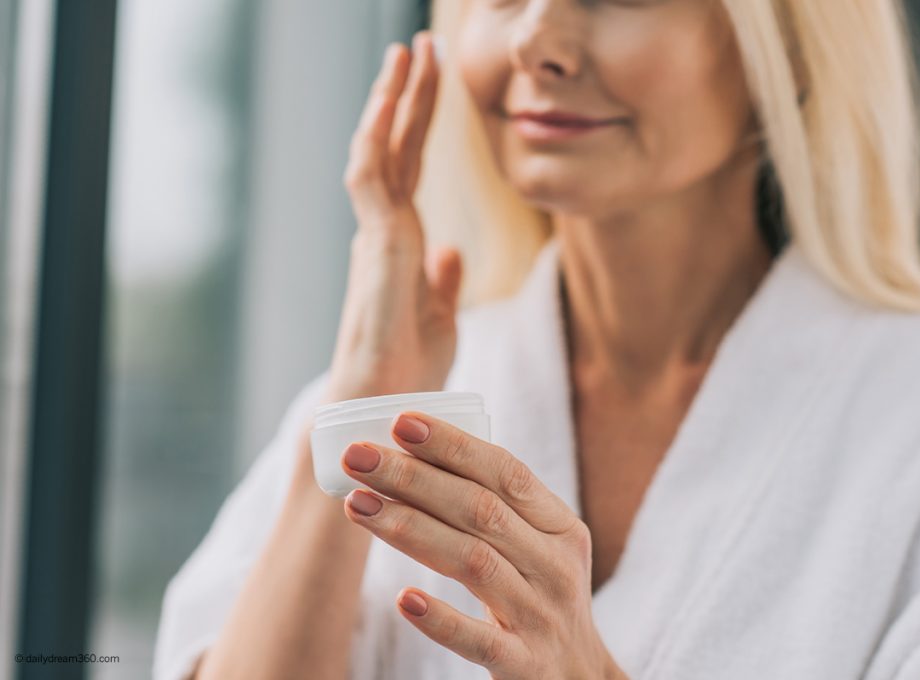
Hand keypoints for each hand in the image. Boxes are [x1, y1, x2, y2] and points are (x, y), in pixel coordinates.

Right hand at [328, 30, 459, 402]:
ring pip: (379, 150)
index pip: (409, 169)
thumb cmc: (408, 371)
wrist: (386, 405)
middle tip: (421, 46)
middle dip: (408, 96)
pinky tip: (391, 99)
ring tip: (408, 53)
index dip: (419, 124)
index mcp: (399, 244)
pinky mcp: (377, 245)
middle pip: (394, 148)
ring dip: (393, 101)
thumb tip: (451, 252)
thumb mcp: (439, 317)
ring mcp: (377, 235)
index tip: (431, 82)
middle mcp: (383, 231)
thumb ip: (442, 281)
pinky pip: (372, 176)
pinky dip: (379, 135)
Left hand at [338, 412, 628, 679]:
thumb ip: (499, 509)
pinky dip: (440, 616)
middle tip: (357, 457)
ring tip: (357, 504)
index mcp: (561, 528)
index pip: (507, 473)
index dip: (453, 445)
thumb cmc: (542, 599)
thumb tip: (414, 455)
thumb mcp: (540, 548)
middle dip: (413, 478)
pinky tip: (403, 598)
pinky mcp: (524, 664)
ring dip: (410, 529)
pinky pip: (478, 639)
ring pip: (473, 562)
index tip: (400, 422)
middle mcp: (555, 567)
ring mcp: (541, 616)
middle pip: (480, 510)